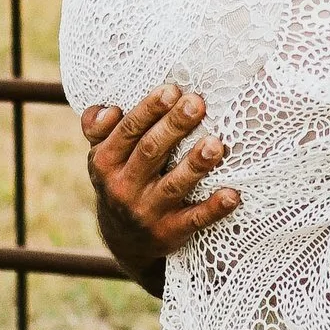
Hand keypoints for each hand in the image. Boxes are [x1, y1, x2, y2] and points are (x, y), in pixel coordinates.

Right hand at [81, 83, 239, 293]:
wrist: (125, 240)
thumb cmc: (120, 179)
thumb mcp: (101, 155)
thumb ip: (98, 127)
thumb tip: (109, 109)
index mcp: (105, 162)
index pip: (128, 131)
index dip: (149, 109)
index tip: (172, 90)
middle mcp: (123, 187)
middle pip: (151, 151)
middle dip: (174, 126)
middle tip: (197, 104)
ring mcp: (147, 211)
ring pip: (173, 185)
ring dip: (195, 164)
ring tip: (215, 144)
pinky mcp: (170, 232)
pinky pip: (194, 220)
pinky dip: (213, 209)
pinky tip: (232, 195)